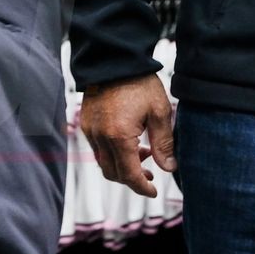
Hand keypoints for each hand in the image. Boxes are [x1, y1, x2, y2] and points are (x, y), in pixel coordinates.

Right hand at [80, 73, 176, 197]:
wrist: (113, 61)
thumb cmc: (139, 84)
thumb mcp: (160, 112)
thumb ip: (164, 143)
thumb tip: (169, 167)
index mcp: (119, 136)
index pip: (129, 174)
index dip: (142, 187)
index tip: (153, 192)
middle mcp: (99, 137)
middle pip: (112, 173)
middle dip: (131, 179)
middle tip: (151, 173)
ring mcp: (89, 131)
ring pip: (103, 162)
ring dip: (121, 165)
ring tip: (142, 153)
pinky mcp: (85, 124)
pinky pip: (97, 148)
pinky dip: (112, 153)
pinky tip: (127, 141)